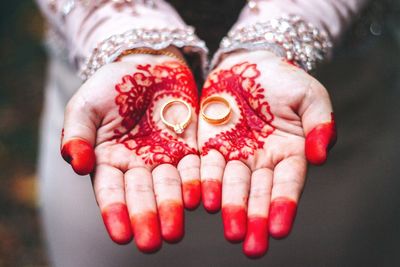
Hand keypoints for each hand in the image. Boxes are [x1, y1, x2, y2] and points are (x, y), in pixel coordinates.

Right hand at [61, 55, 200, 252]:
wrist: (149, 65)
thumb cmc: (112, 85)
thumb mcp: (86, 105)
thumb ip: (78, 133)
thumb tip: (75, 163)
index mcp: (108, 160)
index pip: (111, 191)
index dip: (115, 212)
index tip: (122, 234)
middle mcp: (138, 166)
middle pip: (142, 195)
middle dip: (146, 218)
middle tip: (151, 243)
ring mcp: (165, 159)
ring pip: (170, 187)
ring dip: (172, 209)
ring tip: (174, 231)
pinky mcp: (190, 148)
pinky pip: (194, 167)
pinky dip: (195, 183)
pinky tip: (198, 199)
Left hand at [198, 50, 335, 257]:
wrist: (246, 64)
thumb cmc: (282, 79)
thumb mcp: (310, 95)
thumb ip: (320, 123)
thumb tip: (321, 155)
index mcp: (290, 152)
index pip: (288, 182)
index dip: (284, 205)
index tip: (279, 229)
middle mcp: (263, 160)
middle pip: (259, 192)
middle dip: (255, 218)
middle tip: (252, 246)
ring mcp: (236, 155)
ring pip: (233, 186)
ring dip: (231, 208)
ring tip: (230, 230)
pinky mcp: (211, 147)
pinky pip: (208, 168)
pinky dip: (205, 184)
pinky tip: (203, 201)